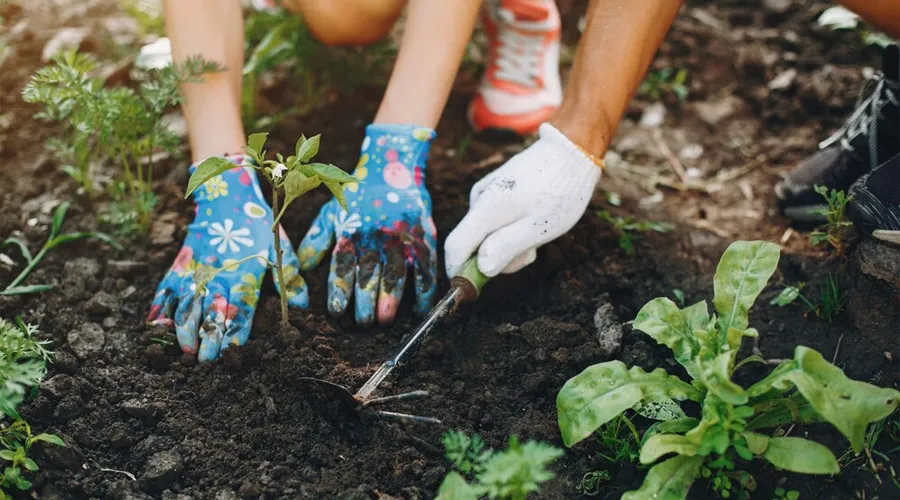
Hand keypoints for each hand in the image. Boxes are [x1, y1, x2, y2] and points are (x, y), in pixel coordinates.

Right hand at [147, 156, 307, 360]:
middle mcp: (219, 275)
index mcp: (245, 274)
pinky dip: (161, 308)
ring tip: (185, 351)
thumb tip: (301, 306)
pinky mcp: (179, 265)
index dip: (236, 333)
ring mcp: (195, 271)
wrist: (225, 194)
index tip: (233, 354)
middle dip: (209, 339)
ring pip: (187, 305)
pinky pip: (166, 290)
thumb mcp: (279, 248)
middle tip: (205, 363)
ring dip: (184, 330)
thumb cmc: (256, 225)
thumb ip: (290, 278)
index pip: (241, 309)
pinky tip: (157, 327)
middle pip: (212, 312)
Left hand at [298, 124, 437, 325]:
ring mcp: (400, 239)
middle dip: (365, 303)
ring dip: (390, 300)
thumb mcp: (332, 212)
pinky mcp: (422, 238)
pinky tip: (418, 309)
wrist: (392, 168)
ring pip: (395, 275)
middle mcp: (374, 238)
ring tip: (384, 320)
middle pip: (369, 277)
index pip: (342, 267)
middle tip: (364, 323)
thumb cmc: (358, 196)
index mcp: (351, 233)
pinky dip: (423, 291)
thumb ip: (317, 240)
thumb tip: (303, 267)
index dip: (340, 291)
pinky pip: (424, 269)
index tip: (337, 311)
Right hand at [444, 123, 601, 277]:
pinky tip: (533, 219)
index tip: (475, 287)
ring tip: (537, 231)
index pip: (455, 246)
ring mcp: (487, 192)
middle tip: (531, 251)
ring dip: (508, 242)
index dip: (459, 271)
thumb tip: (481, 268)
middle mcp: (479, 199)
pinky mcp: (496, 189)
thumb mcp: (539, 226)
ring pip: (486, 232)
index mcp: (486, 208)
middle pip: (472, 243)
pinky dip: (511, 227)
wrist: (571, 150)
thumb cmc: (559, 191)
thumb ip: (507, 247)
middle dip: (497, 257)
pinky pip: (494, 220)